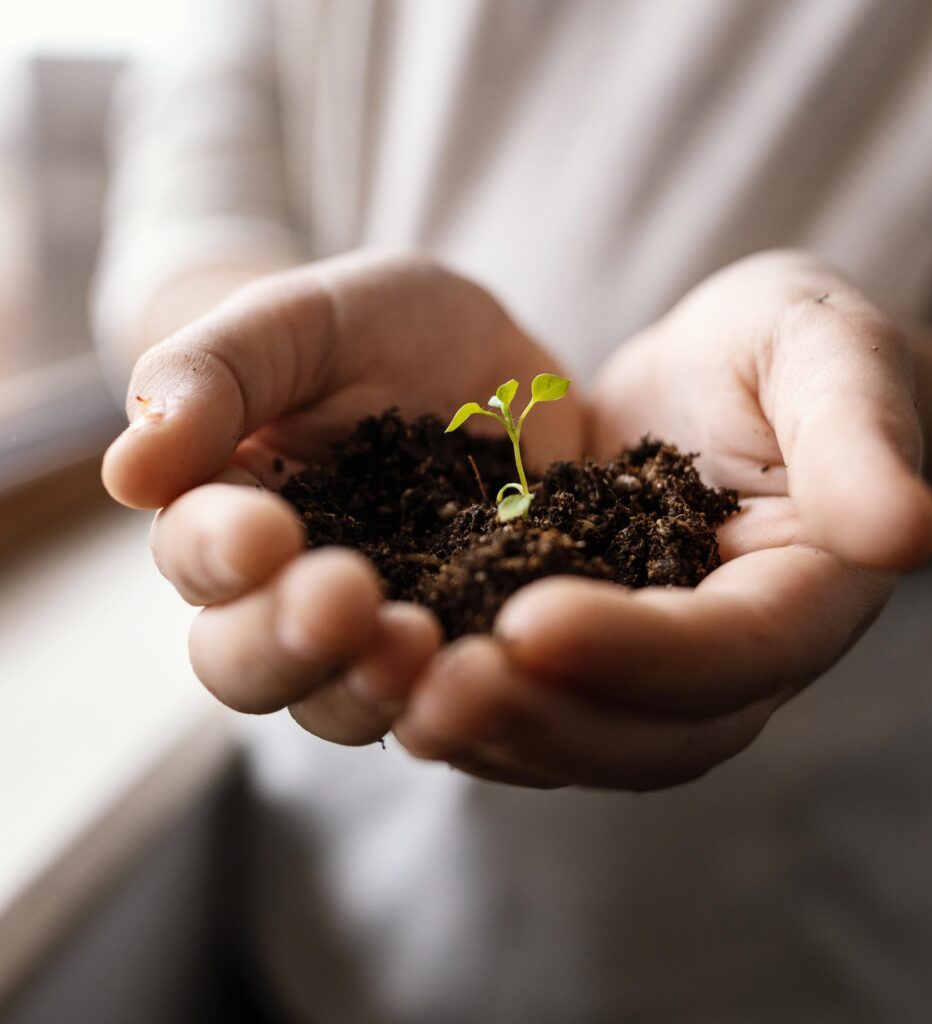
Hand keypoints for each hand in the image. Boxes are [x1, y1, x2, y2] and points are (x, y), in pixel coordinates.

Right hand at [102, 252, 583, 744]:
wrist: (480, 356)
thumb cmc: (367, 330)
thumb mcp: (291, 325)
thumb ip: (210, 379)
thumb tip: (127, 474)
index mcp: (231, 521)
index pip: (200, 562)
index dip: (221, 558)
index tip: (264, 533)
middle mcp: (291, 597)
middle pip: (255, 664)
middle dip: (290, 642)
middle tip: (344, 599)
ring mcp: (382, 628)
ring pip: (348, 702)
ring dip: (372, 688)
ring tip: (418, 646)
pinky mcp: (464, 637)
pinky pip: (453, 692)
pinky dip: (465, 694)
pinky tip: (496, 664)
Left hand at [391, 250, 931, 789]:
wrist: (713, 377)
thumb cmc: (779, 349)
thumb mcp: (824, 352)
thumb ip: (861, 431)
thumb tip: (905, 533)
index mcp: (802, 593)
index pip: (732, 651)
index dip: (639, 651)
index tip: (533, 619)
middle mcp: (731, 659)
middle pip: (653, 734)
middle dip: (548, 719)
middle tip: (439, 687)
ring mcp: (655, 670)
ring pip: (583, 742)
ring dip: (494, 734)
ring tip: (397, 694)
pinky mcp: (588, 653)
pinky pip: (536, 708)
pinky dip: (472, 708)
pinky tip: (394, 679)